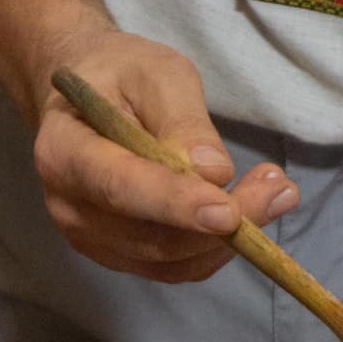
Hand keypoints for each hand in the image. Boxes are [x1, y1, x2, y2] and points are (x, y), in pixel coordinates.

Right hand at [32, 29, 299, 282]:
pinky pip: (174, 268)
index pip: (121, 188)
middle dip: (221, 225)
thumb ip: (182, 121)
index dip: (175, 205)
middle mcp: (70, 208)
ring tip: (275, 191)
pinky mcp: (117, 255)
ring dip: (229, 239)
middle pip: (151, 238)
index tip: (229, 211)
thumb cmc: (120, 75)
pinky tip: (248, 213)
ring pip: (169, 261)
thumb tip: (213, 173)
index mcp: (64, 152)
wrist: (86, 97)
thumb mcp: (157, 74)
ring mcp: (91, 239)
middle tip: (278, 187)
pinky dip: (217, 248)